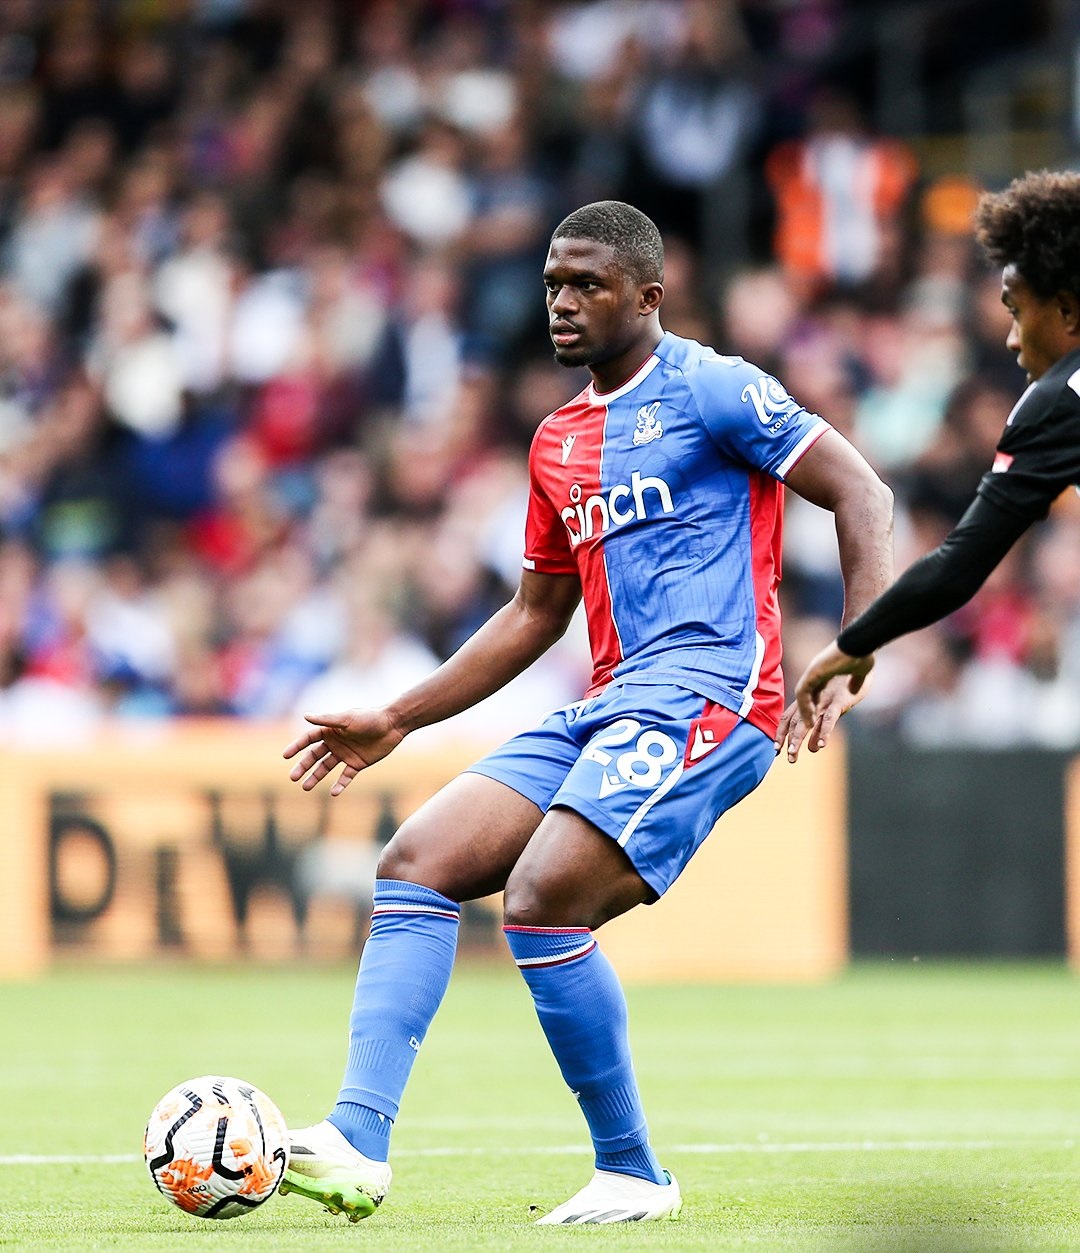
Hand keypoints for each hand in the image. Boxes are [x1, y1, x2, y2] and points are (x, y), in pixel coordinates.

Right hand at [282, 707, 405, 794]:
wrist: (392, 725)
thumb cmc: (369, 718)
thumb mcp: (347, 719)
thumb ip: (327, 720)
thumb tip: (306, 716)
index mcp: (330, 730)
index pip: (308, 740)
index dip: (296, 747)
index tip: (285, 756)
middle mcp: (335, 742)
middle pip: (314, 756)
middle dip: (303, 766)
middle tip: (292, 777)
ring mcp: (345, 754)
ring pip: (326, 768)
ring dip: (316, 777)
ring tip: (305, 788)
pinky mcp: (357, 764)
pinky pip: (345, 776)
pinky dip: (339, 784)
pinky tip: (333, 792)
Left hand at [775, 641, 873, 761]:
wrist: (858, 648)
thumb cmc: (849, 672)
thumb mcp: (837, 698)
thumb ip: (828, 718)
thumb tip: (820, 741)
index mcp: (811, 696)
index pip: (790, 716)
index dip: (782, 732)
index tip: (776, 748)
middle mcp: (814, 698)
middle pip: (795, 722)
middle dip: (788, 740)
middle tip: (784, 757)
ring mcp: (825, 699)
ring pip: (807, 722)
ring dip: (799, 738)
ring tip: (794, 755)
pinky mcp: (838, 699)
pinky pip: (829, 718)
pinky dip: (824, 731)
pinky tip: (821, 744)